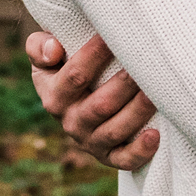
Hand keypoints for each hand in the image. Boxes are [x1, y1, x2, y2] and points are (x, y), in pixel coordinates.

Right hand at [25, 29, 160, 171]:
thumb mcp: (46, 57)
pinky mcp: (109, 156)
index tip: (113, 35)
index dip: (94, 55)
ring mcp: (89, 141)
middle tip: (147, 64)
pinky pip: (123, 159)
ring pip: (114, 130)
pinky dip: (139, 151)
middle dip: (124, 85)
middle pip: (100, 106)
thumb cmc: (65, 67)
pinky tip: (155, 135)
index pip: (75, 76)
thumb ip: (39, 47)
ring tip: (156, 93)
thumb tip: (53, 49)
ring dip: (137, 113)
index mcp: (53, 95)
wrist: (77, 100)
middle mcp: (70, 121)